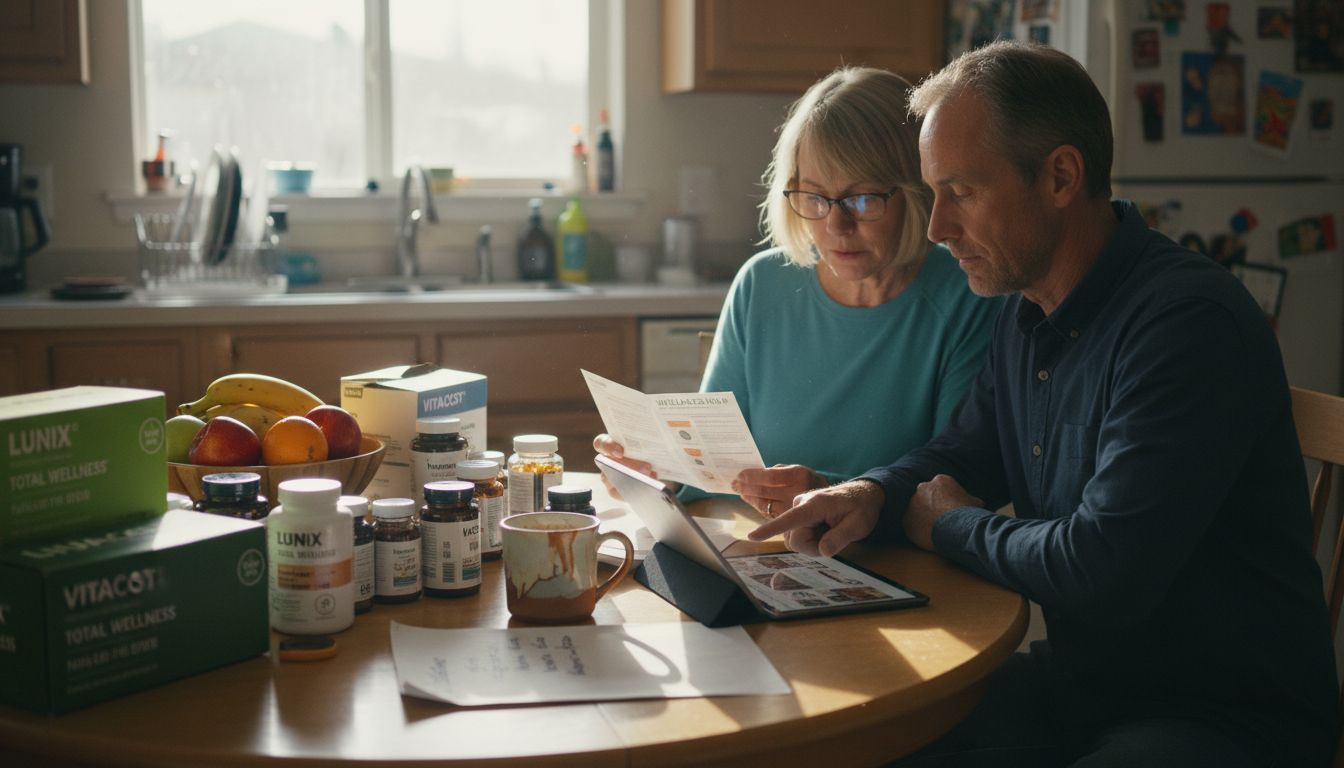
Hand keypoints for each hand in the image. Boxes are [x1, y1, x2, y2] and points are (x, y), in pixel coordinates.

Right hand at [592, 433, 657, 499]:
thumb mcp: (648, 440)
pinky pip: (620, 493)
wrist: (654, 464)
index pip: (601, 443)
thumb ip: (648, 438)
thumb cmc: (648, 448)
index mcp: (610, 444)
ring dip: (632, 480)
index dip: (608, 446)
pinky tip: (650, 487)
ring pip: (612, 480)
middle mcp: (606, 460)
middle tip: (646, 468)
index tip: (621, 452)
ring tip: (651, 478)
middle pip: (607, 465)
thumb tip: (661, 435)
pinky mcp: (614, 491)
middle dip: (627, 466)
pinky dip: (635, 490)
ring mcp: (608, 476)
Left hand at [732, 464, 828, 519]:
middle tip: (734, 484)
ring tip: (739, 491)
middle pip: (765, 491)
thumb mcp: (798, 469)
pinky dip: (757, 506)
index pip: (770, 477)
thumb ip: (777, 470)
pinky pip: (769, 513)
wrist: (832, 501)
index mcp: (799, 476)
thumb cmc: (808, 482)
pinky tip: (750, 500)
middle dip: (746, 487)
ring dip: (749, 498)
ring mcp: (793, 508)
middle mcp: (797, 492)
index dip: (752, 476)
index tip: (739, 475)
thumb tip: (754, 474)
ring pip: (765, 504)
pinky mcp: (790, 519)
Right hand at [746, 479, 882, 556]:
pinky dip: (811, 539)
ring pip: (795, 540)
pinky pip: (797, 536)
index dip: (771, 529)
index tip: (752, 536)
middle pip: (795, 539)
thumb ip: (840, 538)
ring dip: (812, 543)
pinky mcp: (797, 515)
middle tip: (835, 538)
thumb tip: (823, 551)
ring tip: (830, 530)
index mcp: (814, 504)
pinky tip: (823, 529)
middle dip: (813, 547)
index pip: (789, 519)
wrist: (862, 495)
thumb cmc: (861, 507)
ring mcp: (797, 509)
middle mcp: (800, 504)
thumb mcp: (858, 525)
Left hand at [905, 474, 981, 550]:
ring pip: (915, 510)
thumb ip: (968, 499)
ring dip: (922, 517)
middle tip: (938, 518)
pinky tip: (927, 537)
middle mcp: (923, 488)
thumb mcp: (975, 502)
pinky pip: (910, 524)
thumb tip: (974, 502)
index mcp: (940, 480)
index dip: (943, 499)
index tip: (947, 509)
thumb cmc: (969, 515)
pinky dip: (917, 530)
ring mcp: (912, 504)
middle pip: (924, 496)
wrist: (959, 528)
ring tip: (933, 529)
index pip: (938, 488)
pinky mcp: (907, 520)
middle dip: (929, 506)